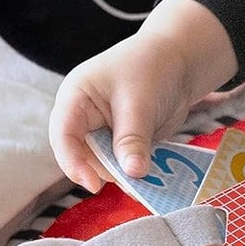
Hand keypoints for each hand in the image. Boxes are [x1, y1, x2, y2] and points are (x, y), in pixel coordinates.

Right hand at [48, 0, 235, 191]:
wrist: (181, 60)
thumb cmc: (152, 67)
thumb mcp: (140, 102)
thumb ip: (133, 138)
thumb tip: (132, 173)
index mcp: (76, 98)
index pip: (63, 136)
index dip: (73, 163)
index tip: (94, 185)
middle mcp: (84, 118)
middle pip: (84, 156)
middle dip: (107, 171)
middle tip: (135, 183)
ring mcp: (104, 132)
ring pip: (106, 165)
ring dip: (125, 175)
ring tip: (150, 181)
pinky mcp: (124, 142)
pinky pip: (125, 164)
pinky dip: (137, 173)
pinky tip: (155, 177)